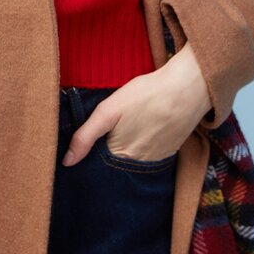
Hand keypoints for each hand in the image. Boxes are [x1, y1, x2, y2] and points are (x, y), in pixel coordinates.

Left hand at [61, 43, 211, 166]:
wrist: (187, 88)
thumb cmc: (145, 95)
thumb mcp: (108, 110)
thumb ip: (85, 136)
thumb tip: (67, 162)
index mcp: (120, 156)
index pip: (98, 163)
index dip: (92, 151)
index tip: (93, 137)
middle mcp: (139, 165)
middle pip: (116, 162)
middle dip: (110, 149)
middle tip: (117, 124)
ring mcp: (157, 160)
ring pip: (133, 158)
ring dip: (129, 146)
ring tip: (132, 122)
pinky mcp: (170, 151)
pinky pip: (150, 153)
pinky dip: (145, 142)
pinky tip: (146, 124)